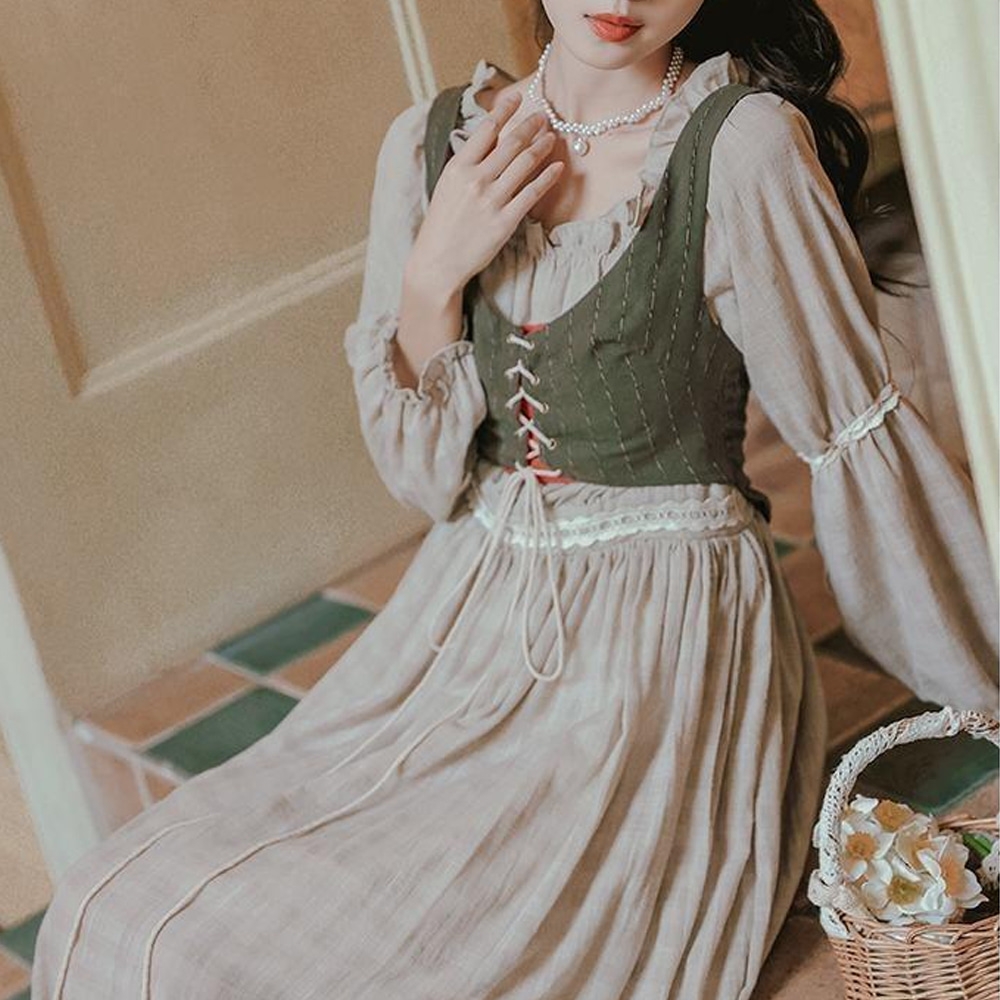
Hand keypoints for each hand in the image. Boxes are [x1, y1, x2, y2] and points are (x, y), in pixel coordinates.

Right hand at [408, 91, 563, 296]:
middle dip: (530, 124)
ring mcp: (492, 201)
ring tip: (551, 135)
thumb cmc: (442, 225)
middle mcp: (476, 180)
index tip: (517, 97)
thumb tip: (485, 141)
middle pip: (510, 143)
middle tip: (543, 114)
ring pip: (524, 164)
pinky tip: (558, 167)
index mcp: (458, 168)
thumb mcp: (446, 186)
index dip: (505, 110)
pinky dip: (548, 177)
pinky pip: (532, 193)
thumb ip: (467, 164)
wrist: (437, 262)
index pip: (486, 130)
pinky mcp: (506, 221)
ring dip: (541, 145)